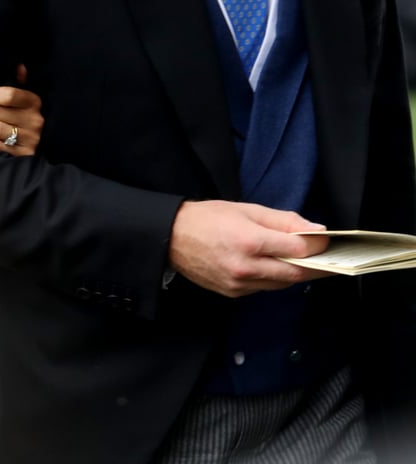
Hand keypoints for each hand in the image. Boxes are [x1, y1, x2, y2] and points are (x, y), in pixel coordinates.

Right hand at [168, 199, 330, 297]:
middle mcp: (246, 267)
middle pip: (295, 274)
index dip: (318, 247)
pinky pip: (264, 288)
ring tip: (306, 263)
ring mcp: (239, 284)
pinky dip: (274, 279)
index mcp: (249, 241)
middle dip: (316, 267)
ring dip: (296, 274)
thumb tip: (315, 230)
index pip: (298, 251)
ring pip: (281, 285)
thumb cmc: (208, 218)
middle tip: (331, 260)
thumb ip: (282, 221)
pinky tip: (276, 268)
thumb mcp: (246, 209)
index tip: (328, 242)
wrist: (171, 237)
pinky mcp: (233, 294)